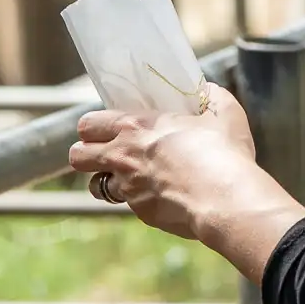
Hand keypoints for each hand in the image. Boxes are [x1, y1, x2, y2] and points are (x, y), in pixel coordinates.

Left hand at [68, 83, 304, 283]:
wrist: (227, 200)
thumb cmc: (224, 153)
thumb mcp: (222, 112)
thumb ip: (210, 97)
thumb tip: (208, 90)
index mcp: (135, 127)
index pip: (88, 124)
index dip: (93, 128)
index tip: (104, 130)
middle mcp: (123, 157)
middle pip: (77, 155)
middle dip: (86, 154)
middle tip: (105, 154)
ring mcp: (129, 189)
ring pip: (96, 186)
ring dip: (107, 182)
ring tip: (127, 179)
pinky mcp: (142, 213)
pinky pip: (130, 206)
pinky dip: (140, 201)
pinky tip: (162, 197)